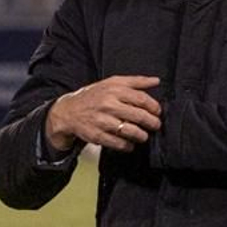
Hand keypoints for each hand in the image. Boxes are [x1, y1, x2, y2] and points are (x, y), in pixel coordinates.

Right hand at [47, 76, 161, 152]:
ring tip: (143, 135)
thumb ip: (135, 81)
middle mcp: (108, 105)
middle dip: (152, 123)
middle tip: (155, 125)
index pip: (141, 99)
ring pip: (131, 131)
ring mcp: (102, 121)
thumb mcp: (112, 83)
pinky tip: (130, 143)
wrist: (69, 111)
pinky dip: (128, 145)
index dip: (154, 107)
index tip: (157, 112)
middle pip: (139, 116)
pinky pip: (119, 143)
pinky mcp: (97, 135)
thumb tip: (156, 81)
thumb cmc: (94, 96)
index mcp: (114, 90)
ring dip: (142, 135)